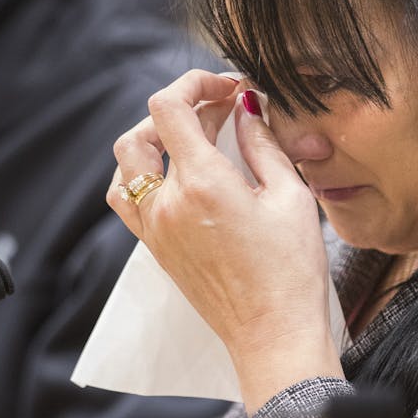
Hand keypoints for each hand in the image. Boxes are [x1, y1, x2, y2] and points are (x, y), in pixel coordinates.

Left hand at [108, 70, 342, 410]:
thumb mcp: (290, 196)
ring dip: (153, 140)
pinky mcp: (155, 249)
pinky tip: (180, 176)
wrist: (272, 334)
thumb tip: (246, 107)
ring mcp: (154, 229)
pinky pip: (129, 199)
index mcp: (200, 183)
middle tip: (221, 111)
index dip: (194, 83)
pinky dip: (144, 175)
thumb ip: (262, 143)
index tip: (226, 87)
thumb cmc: (291, 270)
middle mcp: (166, 204)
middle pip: (144, 131)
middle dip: (180, 109)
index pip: (169, 106)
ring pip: (126, 165)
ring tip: (193, 140)